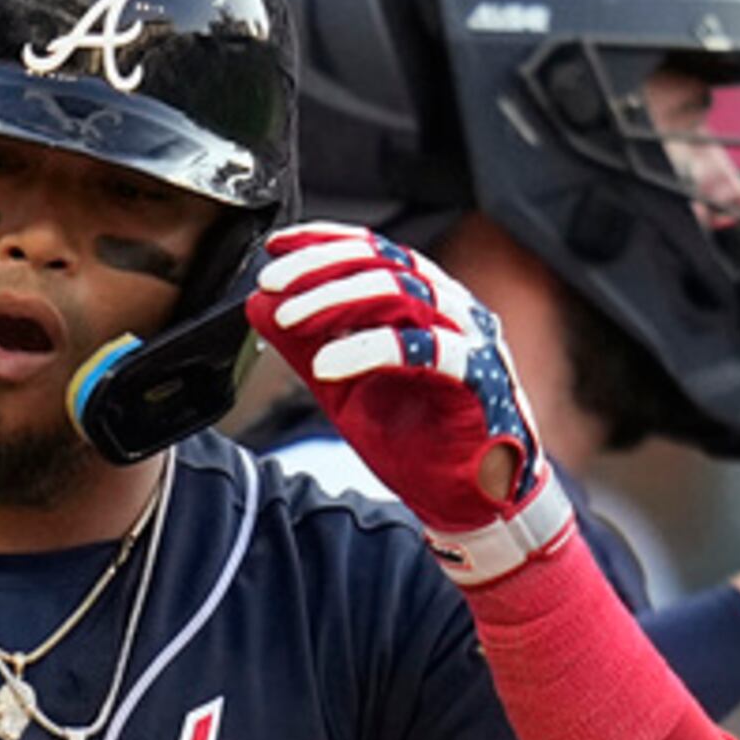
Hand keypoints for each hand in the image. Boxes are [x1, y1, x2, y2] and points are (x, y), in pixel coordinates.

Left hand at [244, 223, 546, 536]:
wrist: (468, 498)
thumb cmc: (416, 438)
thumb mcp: (343, 388)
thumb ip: (306, 345)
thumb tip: (258, 306)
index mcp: (424, 300)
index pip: (373, 251)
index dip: (322, 242)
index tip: (274, 247)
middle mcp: (452, 308)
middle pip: (384, 263)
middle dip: (320, 267)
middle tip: (272, 282)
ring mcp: (471, 339)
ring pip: (405, 293)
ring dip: (337, 299)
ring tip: (289, 319)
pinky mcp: (482, 378)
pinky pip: (430, 349)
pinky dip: (370, 350)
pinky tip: (326, 363)